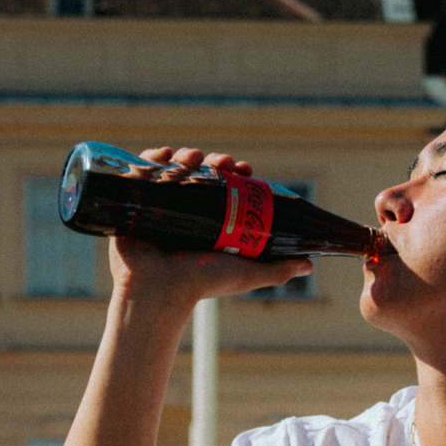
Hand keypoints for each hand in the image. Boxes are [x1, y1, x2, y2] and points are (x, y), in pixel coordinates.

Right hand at [108, 147, 312, 309]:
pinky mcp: (135, 205)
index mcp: (209, 224)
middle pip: (201, 174)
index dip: (236, 173)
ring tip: (193, 157)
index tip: (244, 169)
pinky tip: (163, 154)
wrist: (158, 290)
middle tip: (221, 162)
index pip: (225, 188)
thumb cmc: (200, 284)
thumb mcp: (246, 274)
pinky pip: (140, 173)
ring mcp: (159, 208)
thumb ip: (277, 270)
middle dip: (213, 160)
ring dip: (186, 155)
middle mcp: (185, 214)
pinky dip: (150, 157)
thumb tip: (310, 263)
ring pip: (174, 169)